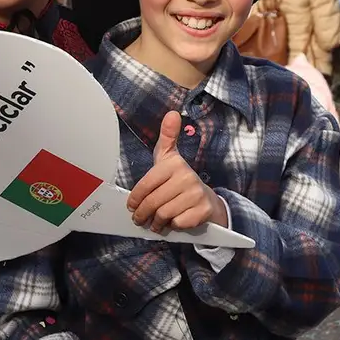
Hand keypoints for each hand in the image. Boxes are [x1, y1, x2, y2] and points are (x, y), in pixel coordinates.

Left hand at [127, 111, 227, 233]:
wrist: (208, 200)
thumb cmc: (180, 179)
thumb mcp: (170, 157)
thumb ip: (167, 137)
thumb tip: (172, 113)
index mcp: (174, 164)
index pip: (145, 185)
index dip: (135, 199)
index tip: (131, 206)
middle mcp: (186, 177)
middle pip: (153, 202)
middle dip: (142, 214)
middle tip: (139, 219)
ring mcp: (196, 195)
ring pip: (164, 215)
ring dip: (156, 223)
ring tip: (154, 223)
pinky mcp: (202, 211)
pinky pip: (178, 224)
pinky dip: (173, 226)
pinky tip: (172, 223)